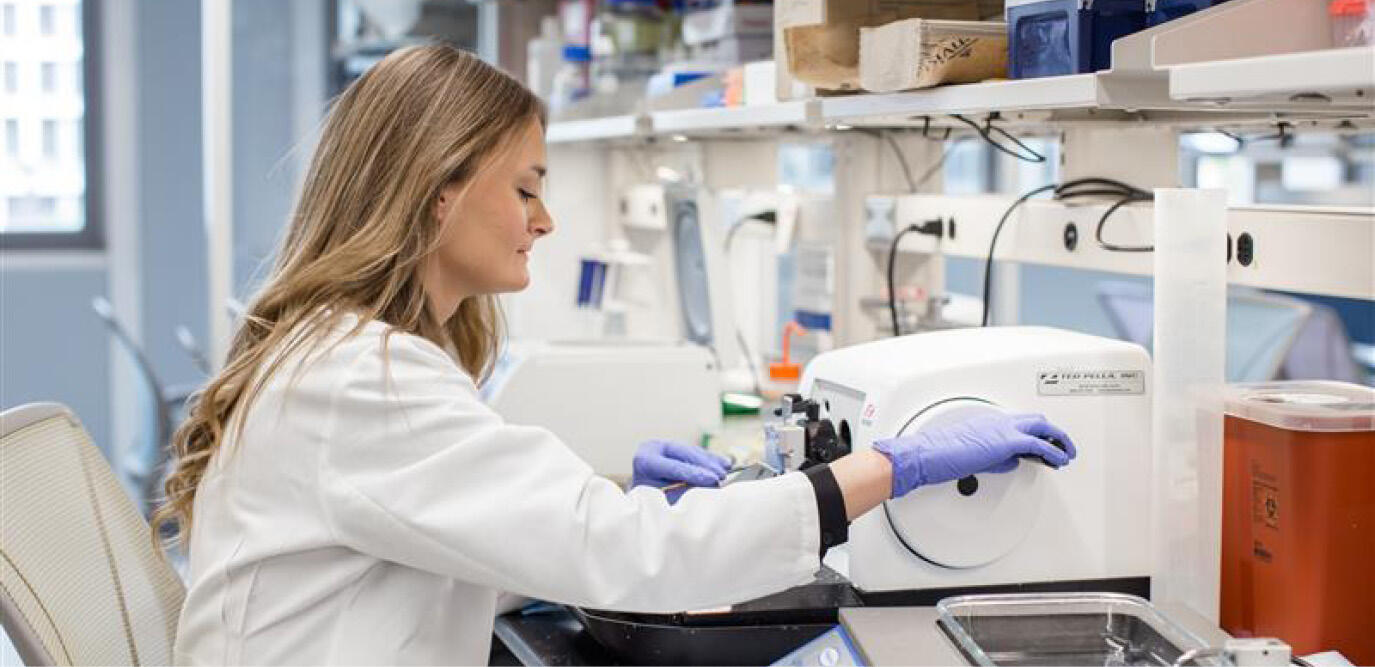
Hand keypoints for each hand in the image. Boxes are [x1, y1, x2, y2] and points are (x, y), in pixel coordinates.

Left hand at [631, 440, 729, 501]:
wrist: (643, 499)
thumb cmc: (653, 504)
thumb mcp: (663, 501)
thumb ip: (681, 493)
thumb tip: (706, 488)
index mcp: (644, 461)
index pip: (671, 465)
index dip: (693, 472)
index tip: (712, 480)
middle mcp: (653, 448)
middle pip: (683, 453)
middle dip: (704, 465)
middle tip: (720, 477)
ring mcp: (664, 445)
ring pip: (692, 451)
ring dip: (711, 461)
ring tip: (725, 472)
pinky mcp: (676, 448)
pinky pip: (697, 452)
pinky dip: (712, 459)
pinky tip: (726, 464)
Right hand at [872, 413, 1075, 497]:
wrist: (928, 454)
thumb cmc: (940, 454)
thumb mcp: (973, 456)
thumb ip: (995, 456)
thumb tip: (1012, 461)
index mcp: (988, 422)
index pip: (1020, 422)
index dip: (1036, 433)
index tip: (1044, 444)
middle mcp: (998, 421)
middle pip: (1036, 419)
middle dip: (1053, 432)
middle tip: (1062, 445)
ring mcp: (1003, 429)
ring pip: (1042, 426)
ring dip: (1058, 440)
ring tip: (1066, 453)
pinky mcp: (1006, 441)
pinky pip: (1039, 444)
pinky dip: (1054, 451)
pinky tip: (1059, 460)